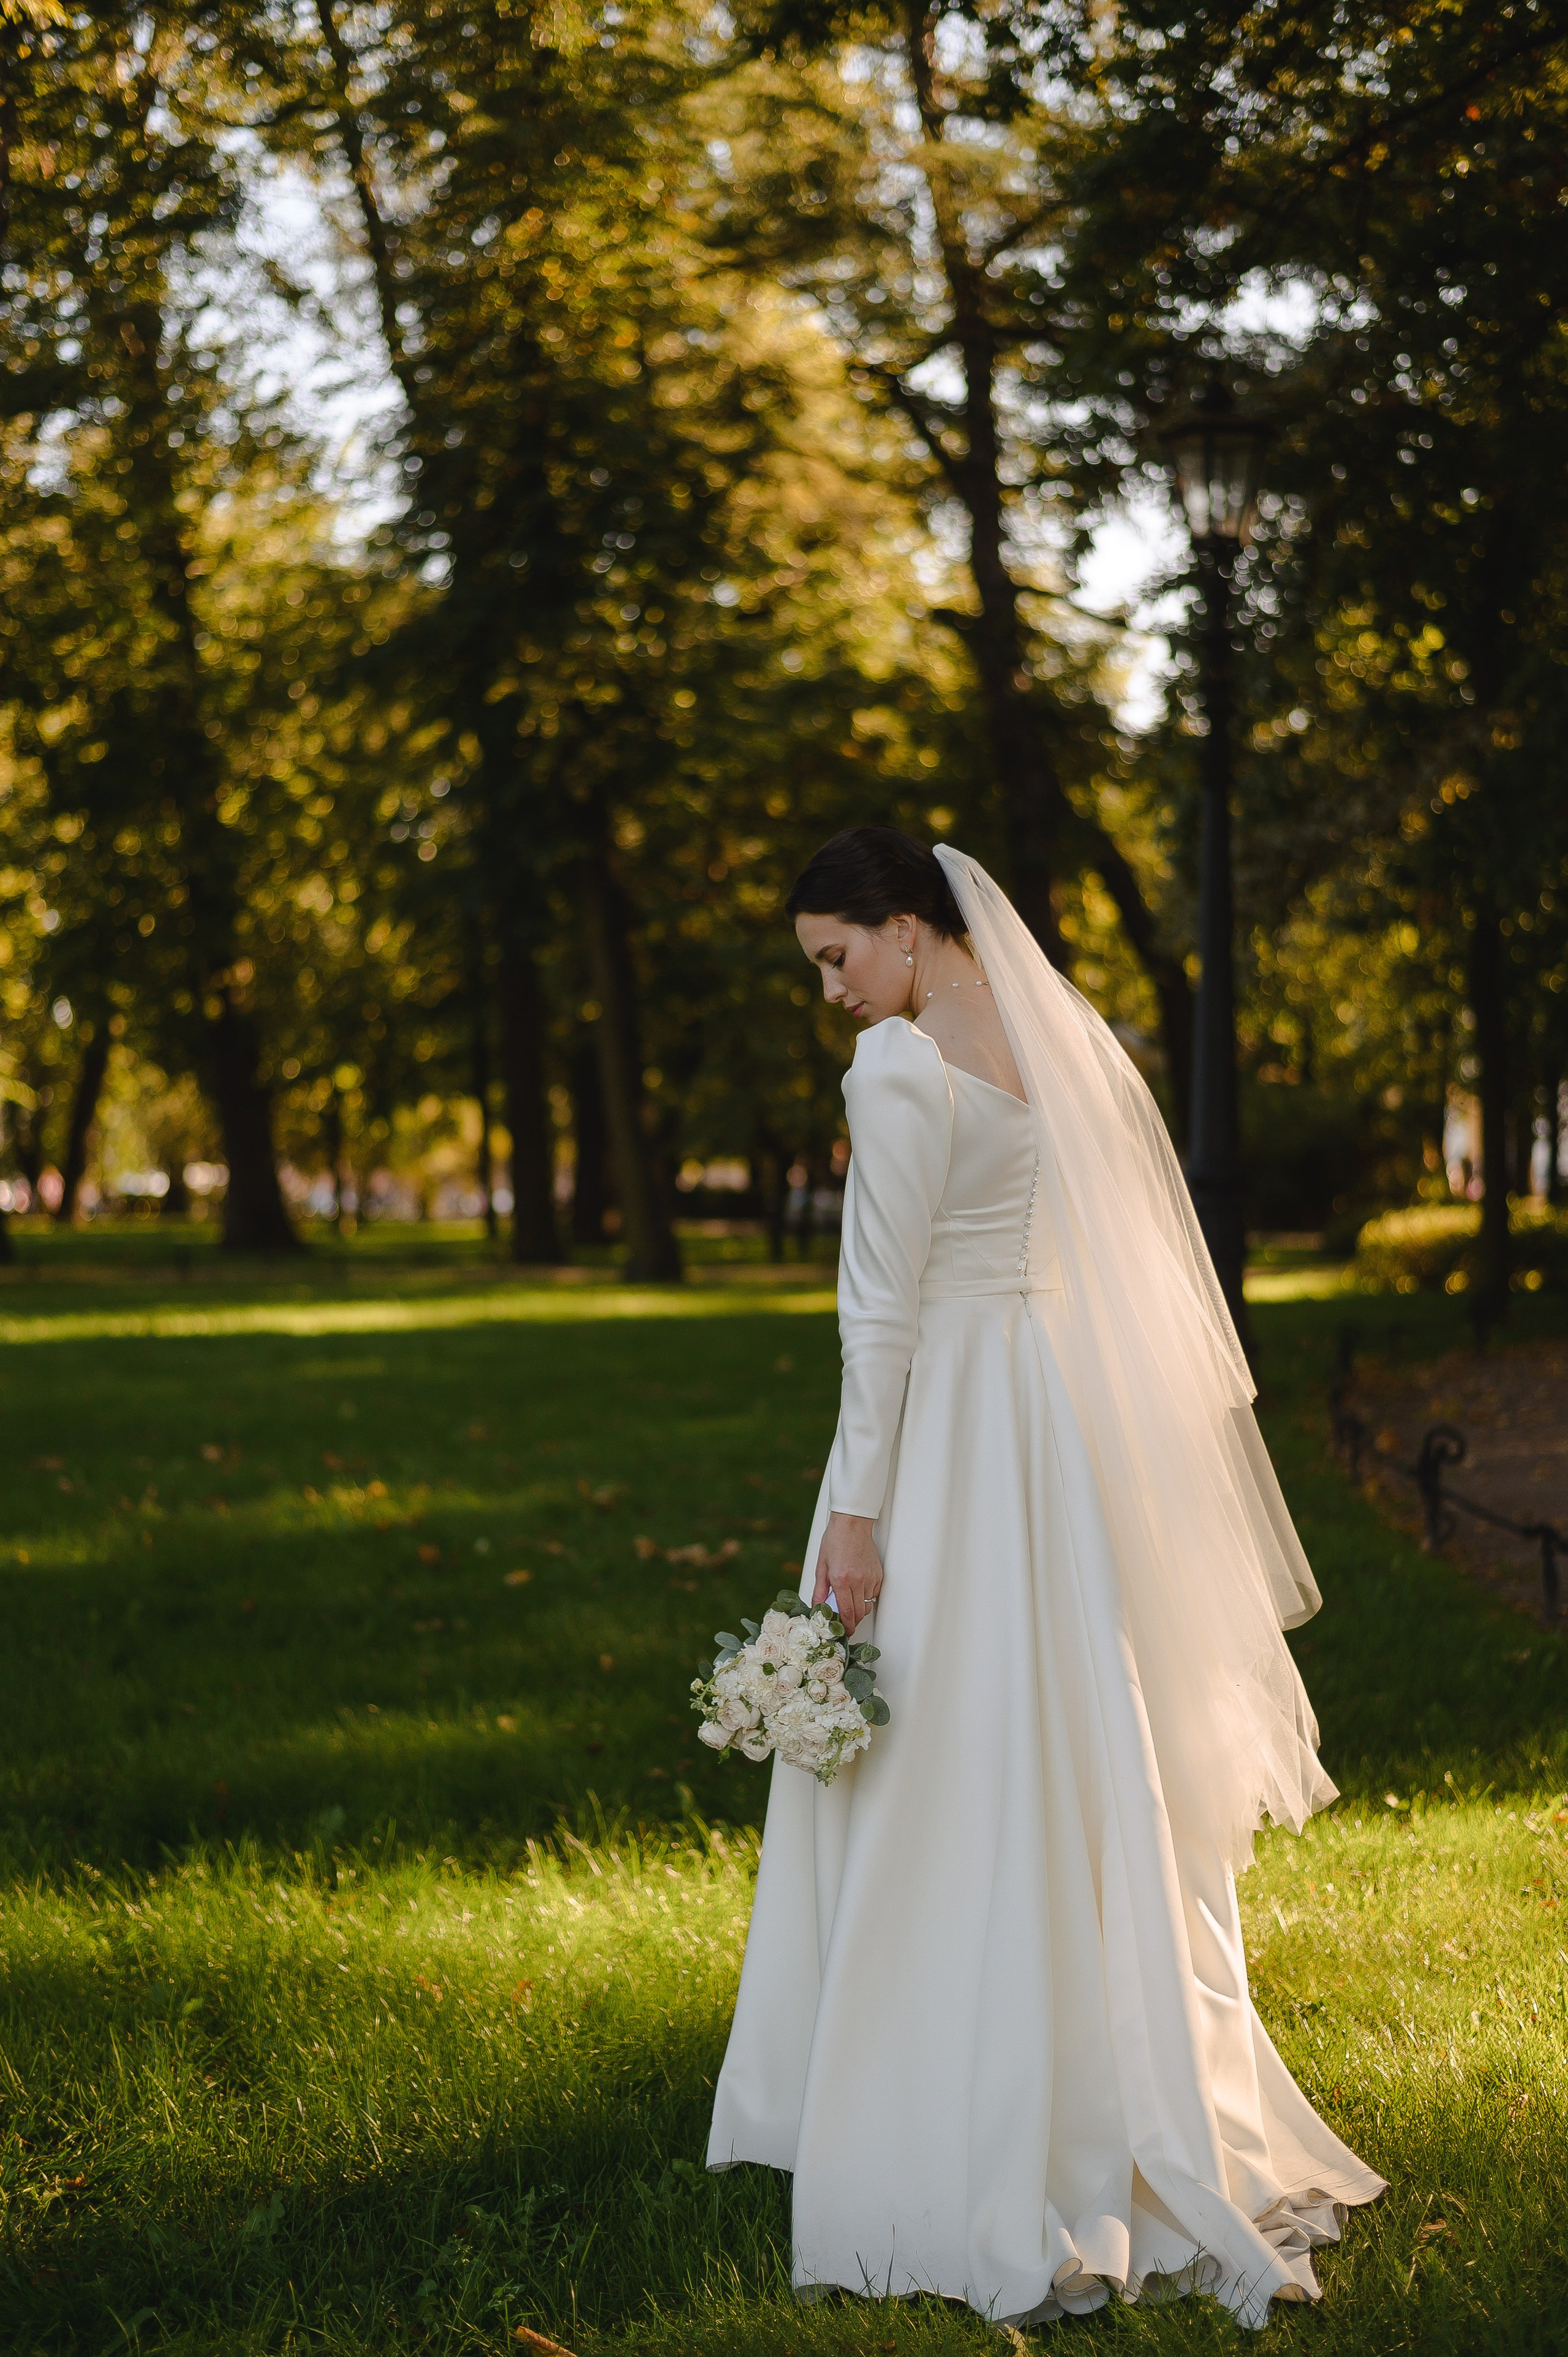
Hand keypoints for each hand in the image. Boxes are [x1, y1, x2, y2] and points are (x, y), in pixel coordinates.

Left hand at [813, 1511, 882, 1637]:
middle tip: (846, 1622)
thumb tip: (817, 1607)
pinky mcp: (878, 1574)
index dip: (847, 1627)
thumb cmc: (834, 1541)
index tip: (845, 1632)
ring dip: (859, 1609)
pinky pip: (874, 1594)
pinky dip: (866, 1596)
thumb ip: (819, 1590)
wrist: (851, 1523)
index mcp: (841, 1580)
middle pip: (859, 1613)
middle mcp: (858, 1580)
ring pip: (868, 1605)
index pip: (847, 1613)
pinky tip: (858, 1589)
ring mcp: (870, 1577)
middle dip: (853, 1622)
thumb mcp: (821, 1566)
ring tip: (850, 1602)